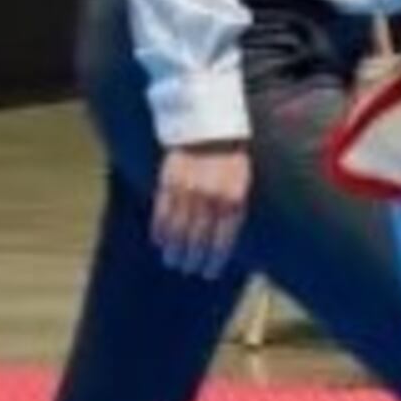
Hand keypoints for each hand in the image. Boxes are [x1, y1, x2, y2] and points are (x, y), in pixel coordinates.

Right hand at [148, 140, 253, 277]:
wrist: (209, 128)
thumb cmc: (229, 159)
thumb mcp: (241, 184)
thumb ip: (234, 211)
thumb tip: (225, 243)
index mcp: (233, 200)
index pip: (222, 241)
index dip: (214, 260)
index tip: (208, 273)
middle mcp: (210, 199)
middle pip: (198, 239)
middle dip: (193, 259)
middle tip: (188, 270)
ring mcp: (188, 191)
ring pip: (178, 230)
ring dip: (174, 250)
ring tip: (173, 262)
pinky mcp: (169, 183)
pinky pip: (162, 213)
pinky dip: (160, 230)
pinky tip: (160, 242)